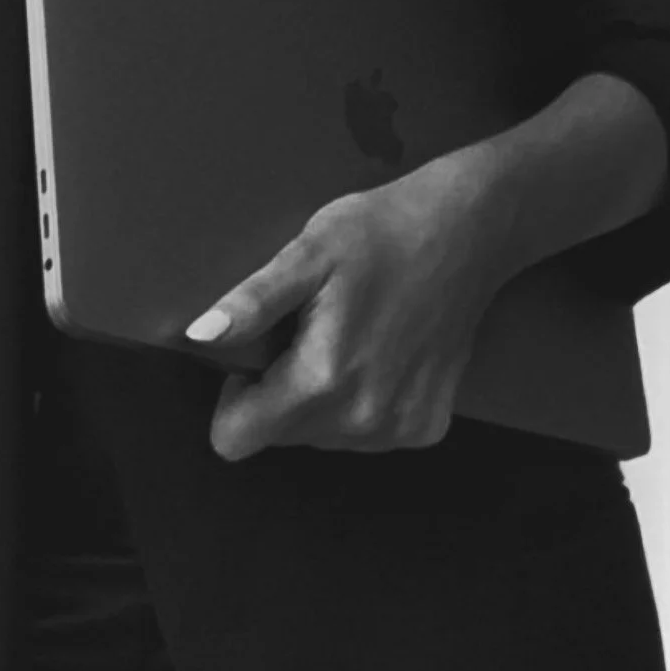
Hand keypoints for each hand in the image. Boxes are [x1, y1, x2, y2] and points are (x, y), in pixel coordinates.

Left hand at [183, 147, 518, 458]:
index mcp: (323, 380)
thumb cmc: (381, 232)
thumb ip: (252, 303)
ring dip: (319, 398)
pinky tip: (379, 354)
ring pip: (320, 438)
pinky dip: (359, 402)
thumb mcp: (307, 253)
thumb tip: (200, 336)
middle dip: (278, 392)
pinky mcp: (426, 427)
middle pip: (279, 437)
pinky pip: (363, 434)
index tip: (254, 359)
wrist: (469, 232)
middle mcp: (362, 419)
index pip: (235, 439)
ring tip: (345, 337)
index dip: (233, 399)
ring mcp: (398, 428)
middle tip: (306, 334)